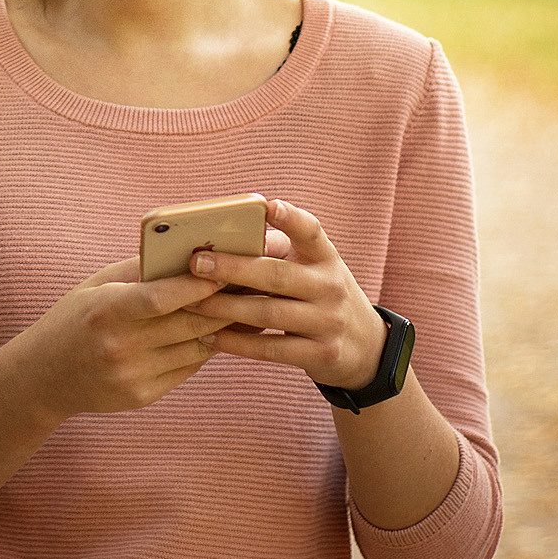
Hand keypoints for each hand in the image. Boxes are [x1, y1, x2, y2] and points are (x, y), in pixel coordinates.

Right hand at [10, 254, 233, 420]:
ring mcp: (133, 375)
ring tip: (246, 307)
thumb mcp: (98, 286)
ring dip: (222, 328)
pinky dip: (203, 348)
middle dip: (224, 304)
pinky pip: (187, 368)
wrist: (45, 375)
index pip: (161, 297)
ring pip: (195, 348)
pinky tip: (215, 333)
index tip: (227, 270)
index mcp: (107, 310)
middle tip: (253, 286)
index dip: (197, 286)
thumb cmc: (75, 318)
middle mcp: (120, 346)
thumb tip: (191, 254)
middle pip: (188, 324)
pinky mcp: (142, 396)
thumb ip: (141, 271)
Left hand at [184, 197, 389, 390]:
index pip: (311, 232)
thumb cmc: (321, 297)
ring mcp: (328, 322)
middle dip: (233, 268)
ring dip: (226, 307)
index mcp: (327, 258)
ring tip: (191, 303)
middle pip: (277, 275)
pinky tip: (210, 337)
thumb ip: (280, 255)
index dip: (290, 217)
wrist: (366, 348)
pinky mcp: (320, 354)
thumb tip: (220, 242)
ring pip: (268, 313)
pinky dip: (238, 343)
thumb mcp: (315, 271)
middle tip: (196, 263)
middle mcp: (330, 286)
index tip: (266, 204)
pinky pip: (271, 349)